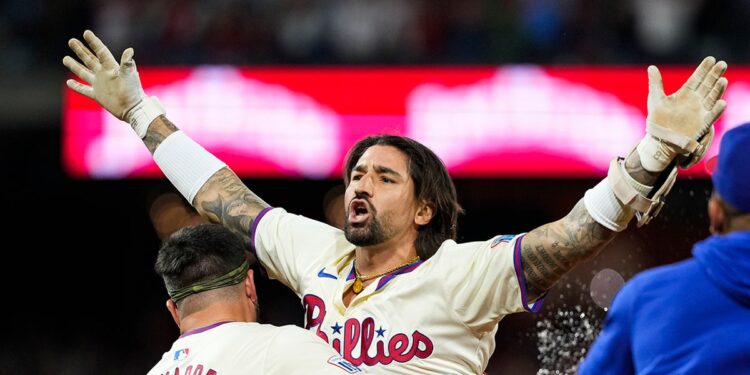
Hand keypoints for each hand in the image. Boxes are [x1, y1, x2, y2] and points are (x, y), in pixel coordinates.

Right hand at [62, 30, 144, 120]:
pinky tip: (68, 82)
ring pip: (84, 73)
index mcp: (111, 67)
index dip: (93, 42)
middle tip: (71, 41)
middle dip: (80, 50)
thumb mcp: (129, 76)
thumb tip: (130, 50)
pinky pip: (84, 90)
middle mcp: (104, 74)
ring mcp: (100, 84)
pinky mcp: (97, 95)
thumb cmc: (133, 92)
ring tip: (65, 58)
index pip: (100, 51)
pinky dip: (76, 86)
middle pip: (89, 59)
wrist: (133, 109)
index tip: (86, 32)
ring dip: (75, 65)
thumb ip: (127, 64)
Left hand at [638, 57, 727, 171]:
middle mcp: (695, 100)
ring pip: (712, 98)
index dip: (704, 69)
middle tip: (722, 64)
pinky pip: (712, 116)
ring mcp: (700, 111)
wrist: (660, 139)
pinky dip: (717, 110)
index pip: (697, 78)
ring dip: (718, 90)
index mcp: (685, 93)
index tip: (711, 58)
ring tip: (722, 80)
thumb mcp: (655, 99)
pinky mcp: (702, 124)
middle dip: (715, 75)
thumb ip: (655, 83)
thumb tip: (651, 67)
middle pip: (708, 85)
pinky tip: (722, 102)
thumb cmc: (657, 119)